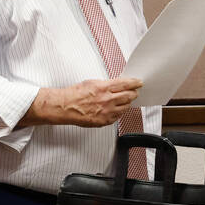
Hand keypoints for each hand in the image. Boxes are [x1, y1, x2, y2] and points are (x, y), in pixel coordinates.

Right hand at [19, 78, 141, 127]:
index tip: (138, 83)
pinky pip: (117, 117)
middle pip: (129, 96)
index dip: (135, 83)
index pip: (126, 84)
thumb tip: (116, 85)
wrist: (66, 107)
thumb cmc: (74, 95)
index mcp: (104, 88)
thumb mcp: (91, 82)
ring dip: (126, 103)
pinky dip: (118, 112)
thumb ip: (106, 84)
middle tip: (134, 92)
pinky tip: (114, 109)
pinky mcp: (104, 121)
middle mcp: (107, 100)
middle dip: (133, 93)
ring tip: (123, 100)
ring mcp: (107, 112)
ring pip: (125, 107)